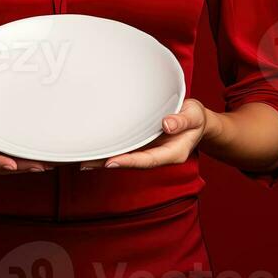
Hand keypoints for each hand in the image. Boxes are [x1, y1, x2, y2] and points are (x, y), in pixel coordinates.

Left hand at [79, 99, 213, 169]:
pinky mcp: (142, 143)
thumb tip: (166, 124)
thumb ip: (183, 120)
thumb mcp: (195, 115)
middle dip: (108, 163)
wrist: (195, 121)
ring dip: (104, 157)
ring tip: (81, 159)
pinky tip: (93, 149)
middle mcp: (157, 155)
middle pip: (131, 161)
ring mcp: (148, 150)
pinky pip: (125, 147)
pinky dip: (109, 148)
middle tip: (85, 163)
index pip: (148, 160)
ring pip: (124, 156)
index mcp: (172, 153)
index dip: (129, 162)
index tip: (111, 163)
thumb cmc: (195, 118)